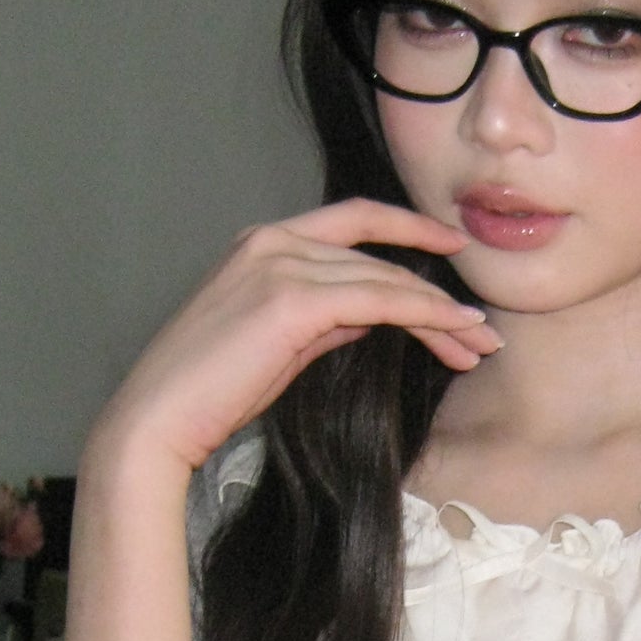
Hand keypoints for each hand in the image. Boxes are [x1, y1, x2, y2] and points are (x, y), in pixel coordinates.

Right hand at [88, 199, 502, 480]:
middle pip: (378, 258)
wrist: (159, 418)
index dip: (406, 229)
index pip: (351, 222)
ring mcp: (282, 264)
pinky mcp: (293, 300)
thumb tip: (370, 314)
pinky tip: (454, 333)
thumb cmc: (211, 392)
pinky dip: (423, 316)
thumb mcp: (278, 344)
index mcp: (263, 242)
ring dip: (441, 314)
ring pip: (385, 280)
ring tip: (480, 343)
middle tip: (481, 330)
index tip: (451, 247)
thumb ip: (324, 319)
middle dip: (435, 294)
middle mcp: (273, 240)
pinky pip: (378, 301)